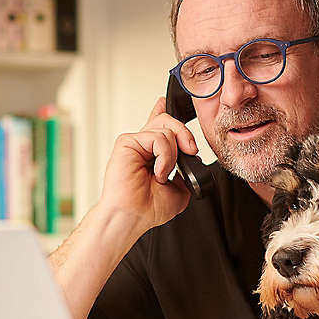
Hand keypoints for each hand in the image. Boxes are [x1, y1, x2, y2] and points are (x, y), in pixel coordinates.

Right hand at [100, 97, 198, 232]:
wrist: (134, 217)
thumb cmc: (149, 208)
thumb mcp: (180, 189)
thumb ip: (186, 172)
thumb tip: (190, 160)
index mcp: (151, 153)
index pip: (157, 125)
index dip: (160, 111)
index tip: (163, 102)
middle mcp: (142, 146)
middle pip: (167, 121)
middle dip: (185, 134)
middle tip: (190, 152)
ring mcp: (135, 142)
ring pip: (166, 129)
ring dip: (173, 155)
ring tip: (163, 175)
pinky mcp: (127, 142)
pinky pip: (158, 137)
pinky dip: (165, 156)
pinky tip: (158, 172)